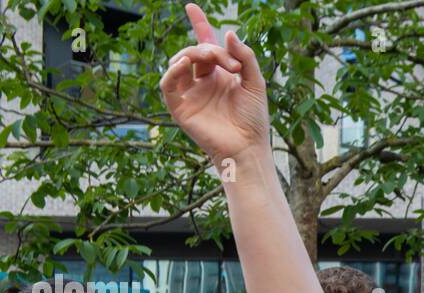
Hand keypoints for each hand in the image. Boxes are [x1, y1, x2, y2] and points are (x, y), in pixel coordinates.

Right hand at [160, 4, 269, 167]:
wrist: (248, 147)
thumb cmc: (254, 119)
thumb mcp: (255, 83)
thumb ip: (245, 57)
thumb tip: (228, 33)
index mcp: (220, 75)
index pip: (206, 45)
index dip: (199, 25)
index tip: (191, 7)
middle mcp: (203, 82)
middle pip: (197, 51)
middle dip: (211, 48)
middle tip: (232, 64)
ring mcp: (190, 94)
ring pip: (180, 62)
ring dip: (195, 54)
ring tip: (212, 59)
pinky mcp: (180, 108)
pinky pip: (168, 84)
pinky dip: (173, 71)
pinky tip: (185, 63)